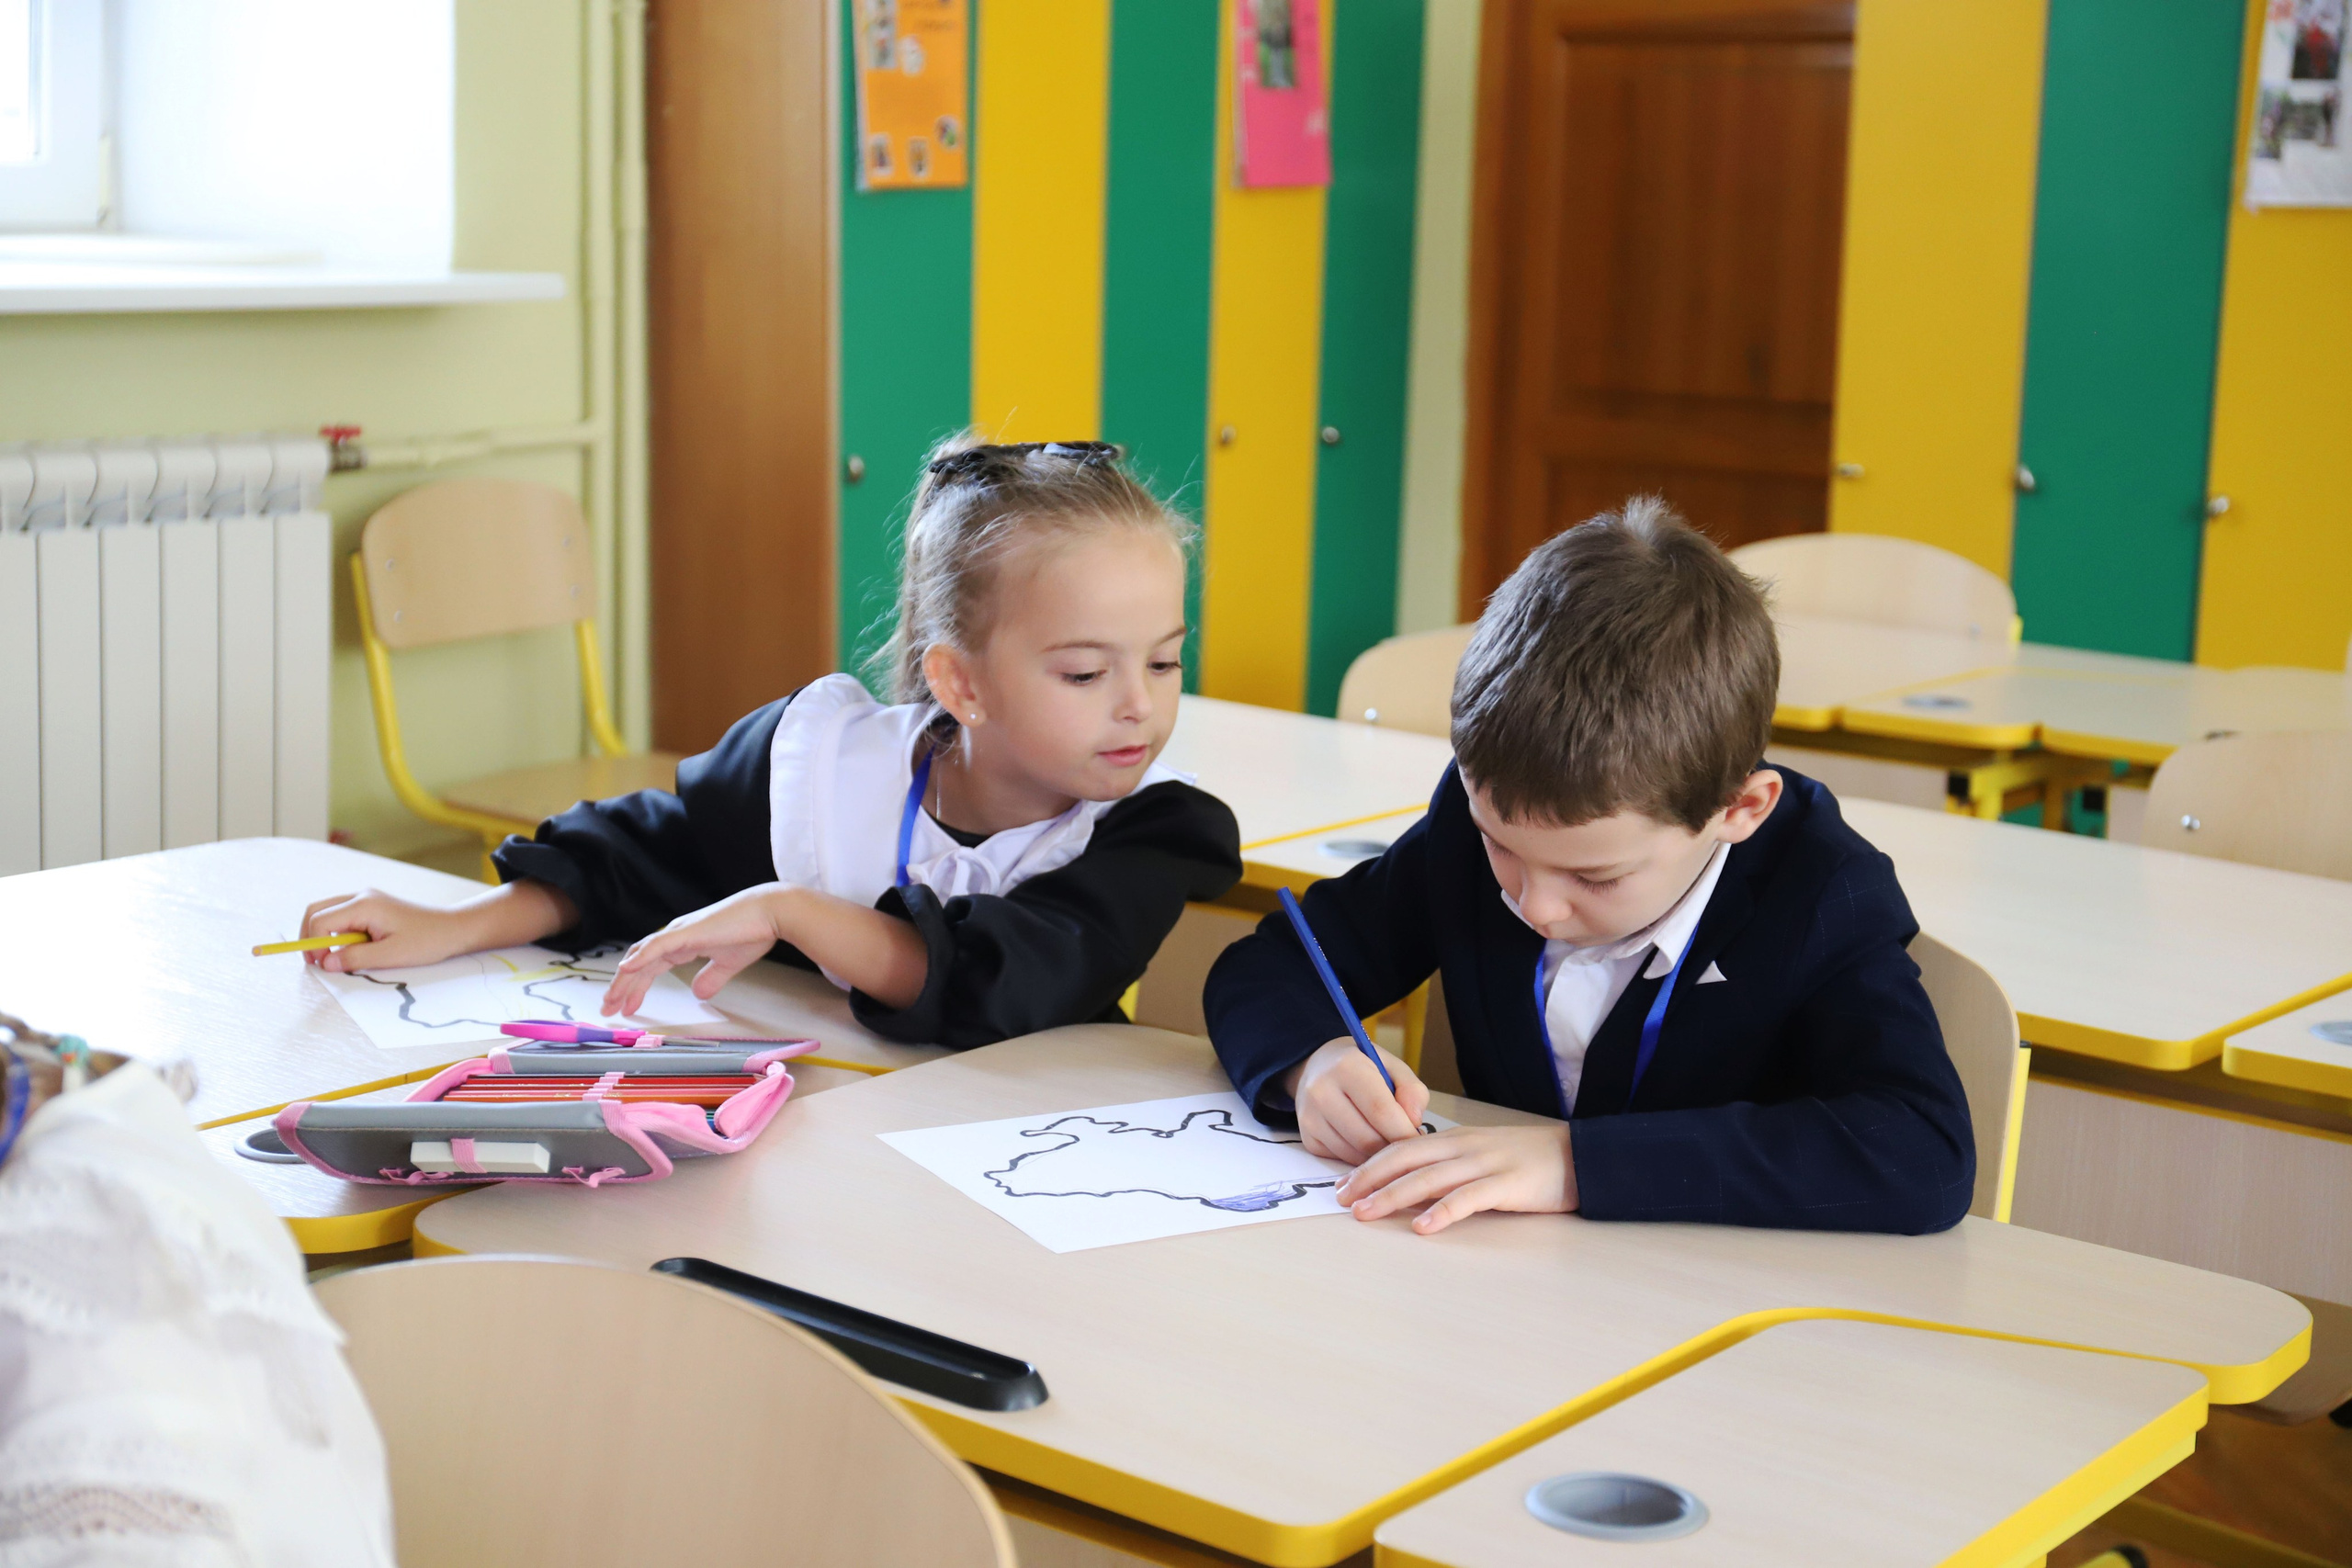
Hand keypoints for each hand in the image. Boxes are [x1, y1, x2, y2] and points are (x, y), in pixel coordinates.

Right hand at [299, 890, 479, 972]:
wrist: (453, 928)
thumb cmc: (427, 941)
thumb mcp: (390, 955)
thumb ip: (355, 959)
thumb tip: (326, 964)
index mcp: (364, 905)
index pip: (320, 921)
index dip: (314, 946)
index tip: (324, 966)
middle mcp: (361, 897)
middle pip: (316, 911)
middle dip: (310, 937)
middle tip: (318, 963)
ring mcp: (366, 899)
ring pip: (327, 913)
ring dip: (323, 936)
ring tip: (335, 959)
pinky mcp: (371, 907)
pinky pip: (342, 917)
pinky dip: (337, 934)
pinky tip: (351, 950)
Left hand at [601, 884, 790, 1016]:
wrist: (771, 912)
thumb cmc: (754, 931)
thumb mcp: (727, 963)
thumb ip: (711, 978)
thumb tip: (699, 993)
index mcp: (684, 942)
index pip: (650, 965)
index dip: (636, 985)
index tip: (626, 1006)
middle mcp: (676, 935)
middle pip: (639, 962)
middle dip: (622, 987)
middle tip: (608, 1008)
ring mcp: (679, 932)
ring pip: (642, 956)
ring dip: (624, 978)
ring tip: (612, 999)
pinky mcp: (687, 932)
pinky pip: (656, 946)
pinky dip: (640, 958)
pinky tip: (626, 970)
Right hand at [1282, 1038, 1428, 1163]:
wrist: (1318, 1066)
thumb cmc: (1363, 1067)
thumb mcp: (1392, 1067)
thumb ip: (1412, 1091)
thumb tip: (1414, 1122)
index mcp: (1347, 1067)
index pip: (1380, 1110)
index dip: (1404, 1132)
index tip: (1419, 1140)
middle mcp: (1321, 1091)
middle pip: (1367, 1138)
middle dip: (1392, 1147)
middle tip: (1404, 1144)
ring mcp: (1309, 1117)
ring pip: (1354, 1153)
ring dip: (1376, 1155)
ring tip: (1386, 1141)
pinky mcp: (1306, 1137)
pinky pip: (1340, 1158)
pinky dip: (1358, 1157)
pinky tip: (1365, 1141)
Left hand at [1334, 1124, 1577, 1234]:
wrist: (1578, 1156)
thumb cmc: (1528, 1160)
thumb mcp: (1482, 1155)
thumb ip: (1449, 1166)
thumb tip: (1411, 1187)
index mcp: (1456, 1139)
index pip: (1402, 1147)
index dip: (1370, 1165)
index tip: (1344, 1184)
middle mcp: (1464, 1147)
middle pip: (1406, 1158)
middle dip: (1369, 1178)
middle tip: (1342, 1200)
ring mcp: (1485, 1165)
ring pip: (1429, 1178)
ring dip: (1393, 1196)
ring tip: (1367, 1213)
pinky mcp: (1507, 1185)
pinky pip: (1468, 1198)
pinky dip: (1443, 1212)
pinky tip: (1423, 1227)